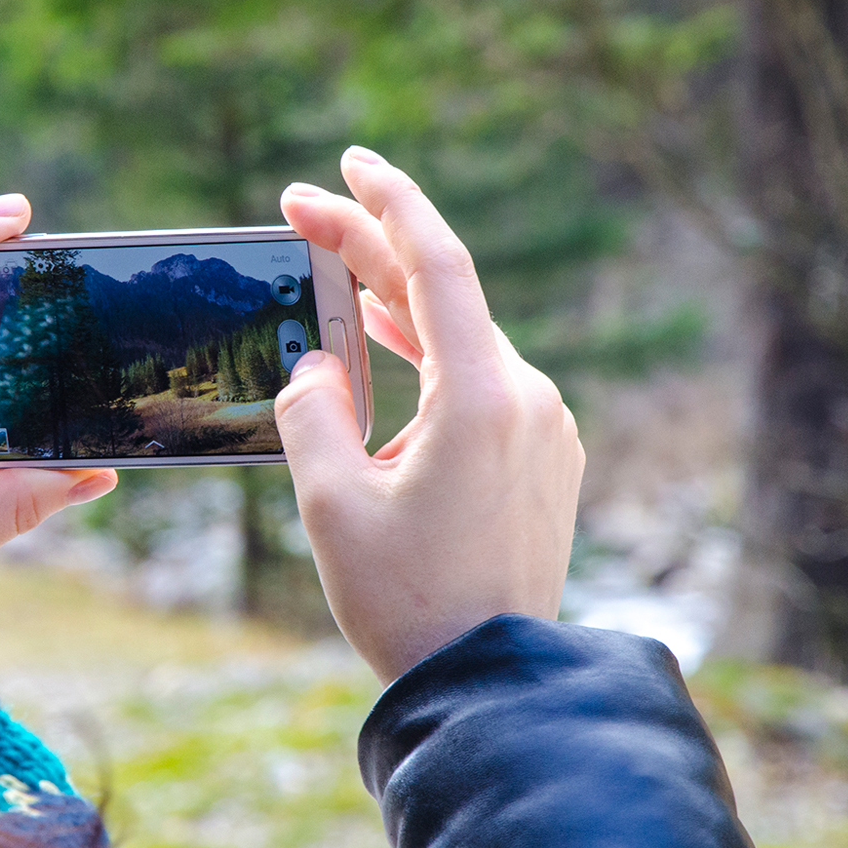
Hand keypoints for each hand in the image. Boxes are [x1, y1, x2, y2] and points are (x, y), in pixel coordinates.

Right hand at [275, 147, 584, 683]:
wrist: (492, 683)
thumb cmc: (408, 602)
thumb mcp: (331, 504)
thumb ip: (312, 413)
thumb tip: (317, 365)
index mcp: (482, 398)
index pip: (437, 264)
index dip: (389, 202)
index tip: (349, 163)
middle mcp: (528, 399)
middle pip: (443, 297)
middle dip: (371, 250)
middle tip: (302, 211)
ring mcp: (545, 430)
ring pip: (462, 342)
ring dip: (396, 308)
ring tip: (335, 276)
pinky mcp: (545, 460)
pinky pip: (482, 385)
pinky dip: (429, 360)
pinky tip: (385, 358)